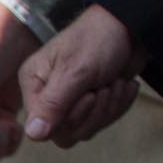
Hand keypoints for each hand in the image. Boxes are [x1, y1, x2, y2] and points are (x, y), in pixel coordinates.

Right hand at [17, 6, 144, 148]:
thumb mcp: (76, 70)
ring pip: (86, 130)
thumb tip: (32, 135)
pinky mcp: (91, 104)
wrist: (131, 27)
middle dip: (94, 113)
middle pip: (66, 133)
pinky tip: (124, 85)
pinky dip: (118, 105)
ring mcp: (70, 101)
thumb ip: (53, 103)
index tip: (90, 96)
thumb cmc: (98, 40)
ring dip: (109, 108)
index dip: (71, 118)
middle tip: (107, 87)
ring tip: (117, 83)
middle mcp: (47, 96)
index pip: (42, 126)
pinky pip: (101, 122)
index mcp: (34, 83)